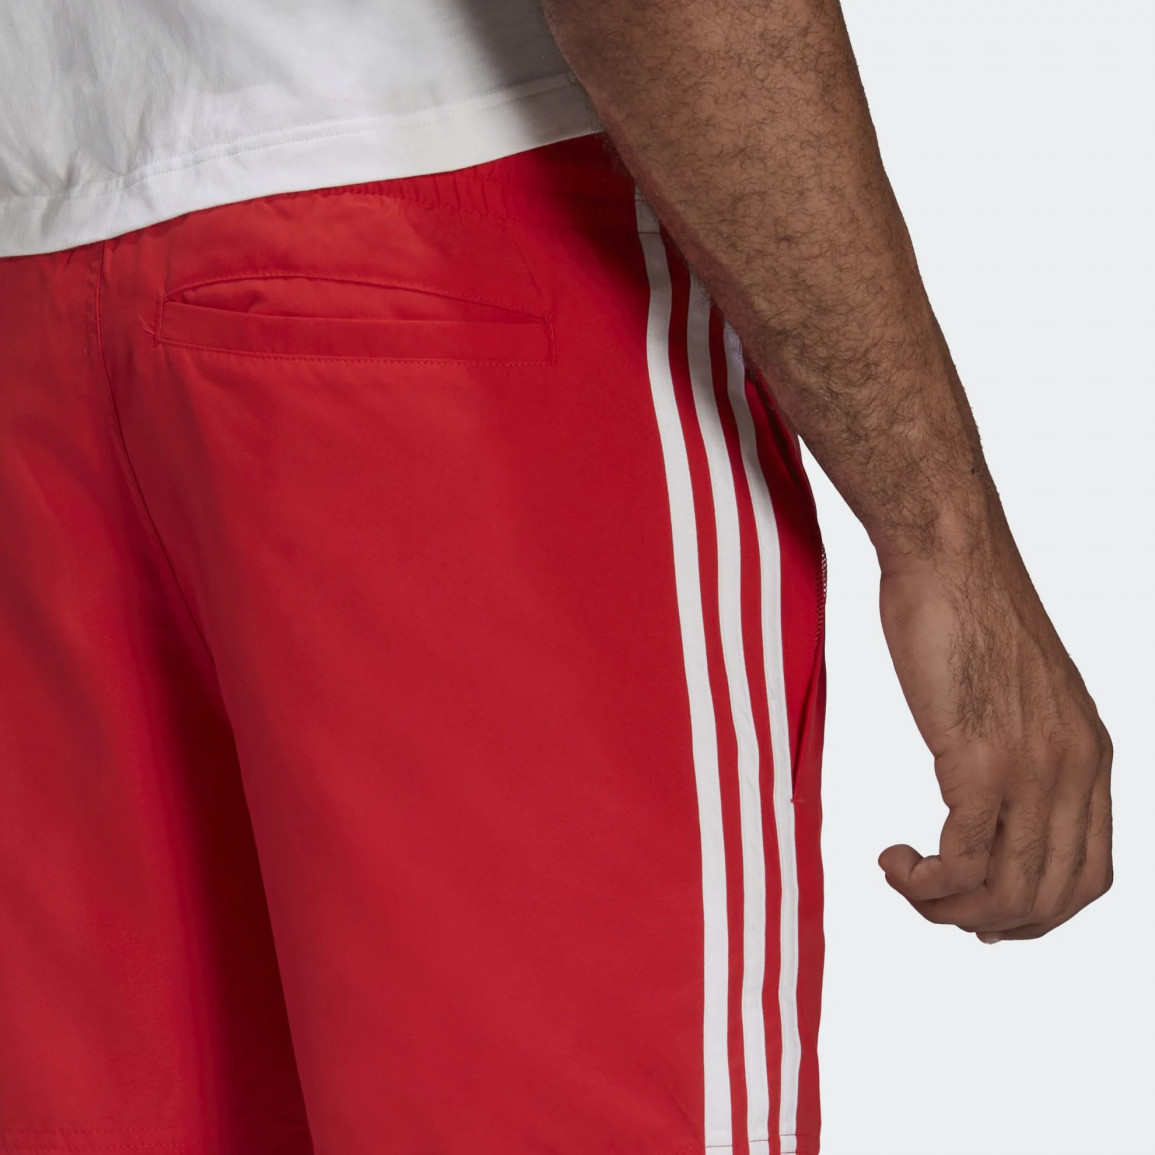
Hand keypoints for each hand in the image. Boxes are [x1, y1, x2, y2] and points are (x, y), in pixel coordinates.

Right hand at [874, 539, 1112, 941]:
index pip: (1089, 874)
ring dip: (946, 907)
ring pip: (1005, 891)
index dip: (1037, 912)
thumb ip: (1022, 742)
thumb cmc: (968, 607)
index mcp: (1092, 757)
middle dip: (987, 919)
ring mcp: (1032, 771)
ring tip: (905, 879)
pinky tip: (891, 858)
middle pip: (1049, 898)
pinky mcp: (980, 762)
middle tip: (932, 899)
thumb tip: (992, 787)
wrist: (950, 555)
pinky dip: (924, 882)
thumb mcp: (1020, 689)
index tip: (983, 908)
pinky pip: (963, 862)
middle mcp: (1075, 772)